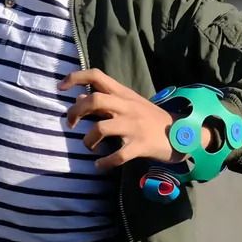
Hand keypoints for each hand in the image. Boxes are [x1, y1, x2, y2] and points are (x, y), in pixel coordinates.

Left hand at [61, 70, 175, 170]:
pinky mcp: (140, 145)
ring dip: (88, 140)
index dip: (75, 77)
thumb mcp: (128, 104)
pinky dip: (104, 163)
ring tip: (89, 147)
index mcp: (123, 94)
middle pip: (95, 100)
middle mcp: (127, 107)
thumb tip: (77, 97)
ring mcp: (134, 126)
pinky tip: (100, 165)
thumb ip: (104, 101)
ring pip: (101, 129)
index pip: (96, 75)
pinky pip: (117, 156)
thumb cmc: (150, 118)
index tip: (60, 87)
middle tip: (70, 124)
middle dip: (75, 112)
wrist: (181, 133)